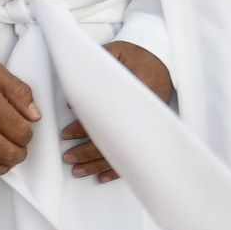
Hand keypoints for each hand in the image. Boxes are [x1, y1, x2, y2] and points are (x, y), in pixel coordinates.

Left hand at [63, 41, 176, 183]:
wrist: (164, 60)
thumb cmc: (138, 56)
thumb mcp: (118, 51)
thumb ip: (97, 66)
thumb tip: (74, 98)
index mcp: (132, 93)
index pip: (103, 117)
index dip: (83, 128)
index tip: (66, 134)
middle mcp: (140, 114)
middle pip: (110, 140)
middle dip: (86, 152)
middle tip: (67, 157)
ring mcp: (145, 126)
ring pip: (120, 152)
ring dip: (97, 164)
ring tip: (77, 170)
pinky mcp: (147, 132)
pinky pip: (132, 156)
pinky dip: (116, 170)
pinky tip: (102, 178)